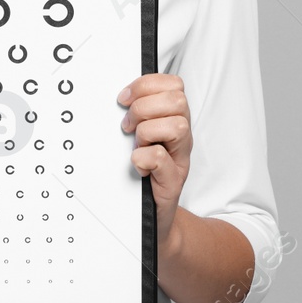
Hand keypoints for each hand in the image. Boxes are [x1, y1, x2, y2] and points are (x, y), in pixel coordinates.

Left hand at [117, 73, 191, 252]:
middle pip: (177, 100)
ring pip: (176, 125)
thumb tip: (119, 96)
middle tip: (128, 126)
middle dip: (145, 108)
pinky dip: (143, 158)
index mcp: (174, 119)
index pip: (173, 84)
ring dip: (147, 132)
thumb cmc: (145, 174)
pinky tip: (137, 165)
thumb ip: (137, 116)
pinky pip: (160, 157)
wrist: (153, 218)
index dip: (146, 85)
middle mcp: (182, 137)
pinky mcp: (172, 181)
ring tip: (135, 145)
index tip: (124, 98)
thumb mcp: (141, 138)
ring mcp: (180, 158)